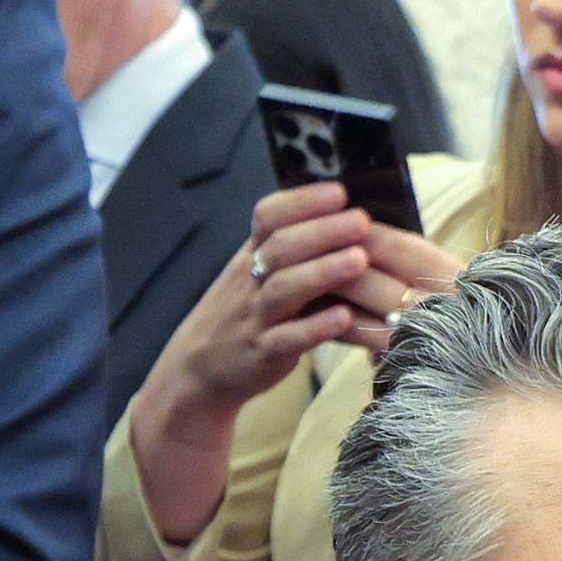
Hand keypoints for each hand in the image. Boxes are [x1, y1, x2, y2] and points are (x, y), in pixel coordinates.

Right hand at [131, 187, 459, 544]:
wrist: (199, 369)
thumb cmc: (243, 315)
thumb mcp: (255, 275)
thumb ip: (290, 251)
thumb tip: (340, 218)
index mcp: (251, 256)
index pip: (269, 216)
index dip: (302, 201)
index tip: (339, 191)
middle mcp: (251, 281)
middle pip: (282, 248)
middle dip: (323, 231)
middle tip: (361, 220)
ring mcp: (256, 317)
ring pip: (285, 289)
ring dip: (323, 272)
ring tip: (359, 260)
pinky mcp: (264, 353)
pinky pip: (288, 339)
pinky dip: (316, 328)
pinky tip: (344, 317)